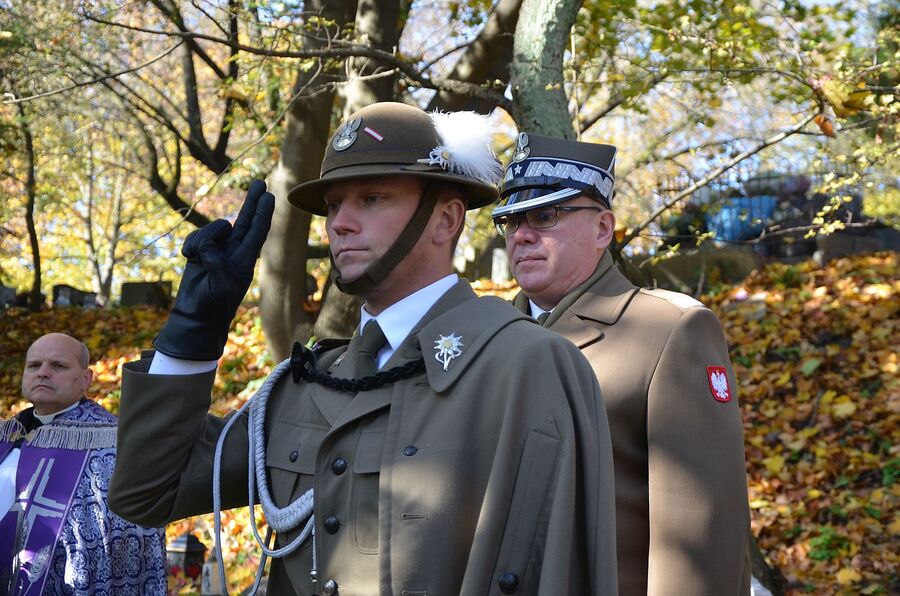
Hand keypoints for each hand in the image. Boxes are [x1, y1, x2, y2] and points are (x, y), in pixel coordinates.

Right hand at [154, 180, 274, 359]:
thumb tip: (210, 244)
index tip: (269, 196)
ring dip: (203, 242)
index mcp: (245, 258)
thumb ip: (218, 260)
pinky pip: (195, 238)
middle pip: (244, 220)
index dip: (263, 212)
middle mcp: (234, 251)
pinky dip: (191, 248)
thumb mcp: (222, 282)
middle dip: (251, 201)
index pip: (257, 230)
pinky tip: (191, 261)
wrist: (195, 314)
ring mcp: (217, 250)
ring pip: (211, 230)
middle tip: (260, 183)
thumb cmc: (214, 302)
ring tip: (199, 261)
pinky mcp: (200, 251)